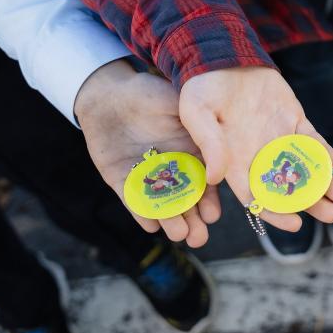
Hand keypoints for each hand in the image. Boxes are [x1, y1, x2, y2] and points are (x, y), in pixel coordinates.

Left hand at [75, 59, 220, 247]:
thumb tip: (221, 141)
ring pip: (163, 206)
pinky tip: (151, 225)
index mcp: (192, 153)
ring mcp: (149, 178)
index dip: (211, 200)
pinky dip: (142, 213)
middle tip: (199, 238)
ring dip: (172, 222)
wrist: (110, 95)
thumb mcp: (181, 103)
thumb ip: (198, 123)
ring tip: (179, 235)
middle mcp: (174, 170)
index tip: (214, 215)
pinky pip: (134, 201)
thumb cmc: (150, 93)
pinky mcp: (123, 182)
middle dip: (194, 222)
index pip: (206, 183)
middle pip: (187, 202)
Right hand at [179, 66, 332, 231]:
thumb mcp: (198, 112)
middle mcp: (259, 155)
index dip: (275, 214)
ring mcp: (278, 138)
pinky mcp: (293, 120)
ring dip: (323, 183)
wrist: (223, 56)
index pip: (257, 198)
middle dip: (309, 204)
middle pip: (288, 189)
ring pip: (304, 169)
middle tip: (332, 215)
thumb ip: (209, 143)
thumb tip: (215, 178)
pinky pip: (311, 140)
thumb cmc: (203, 86)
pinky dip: (323, 152)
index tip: (295, 224)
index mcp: (234, 162)